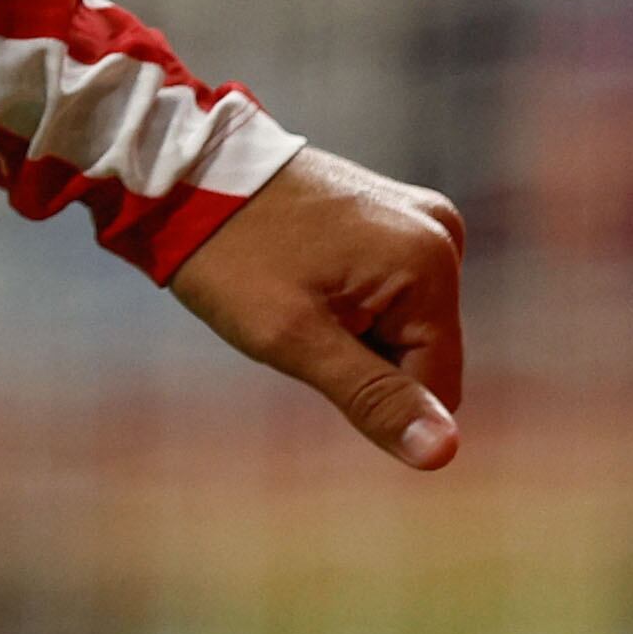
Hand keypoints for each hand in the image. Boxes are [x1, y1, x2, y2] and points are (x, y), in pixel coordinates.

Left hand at [165, 145, 467, 469]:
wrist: (187, 178)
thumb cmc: (233, 259)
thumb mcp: (295, 340)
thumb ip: (375, 398)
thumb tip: (445, 455)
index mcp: (430, 262)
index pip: (438, 389)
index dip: (374, 394)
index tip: (312, 348)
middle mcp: (440, 232)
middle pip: (425, 354)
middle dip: (365, 357)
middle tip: (300, 316)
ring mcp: (418, 217)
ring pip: (406, 326)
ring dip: (357, 330)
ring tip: (300, 290)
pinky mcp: (394, 214)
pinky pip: (392, 291)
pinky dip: (353, 301)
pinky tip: (309, 274)